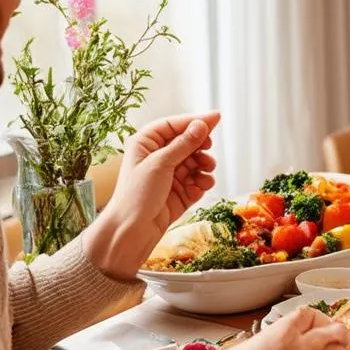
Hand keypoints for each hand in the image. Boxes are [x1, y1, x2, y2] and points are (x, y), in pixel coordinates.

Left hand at [83, 113, 219, 279]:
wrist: (133, 231)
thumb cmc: (136, 195)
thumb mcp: (160, 163)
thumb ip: (184, 144)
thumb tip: (201, 124)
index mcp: (146, 143)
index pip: (174, 125)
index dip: (195, 121)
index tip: (216, 118)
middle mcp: (159, 156)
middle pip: (188, 142)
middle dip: (200, 147)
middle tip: (207, 151)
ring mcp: (171, 174)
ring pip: (197, 162)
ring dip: (204, 166)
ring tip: (205, 173)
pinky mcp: (181, 191)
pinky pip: (198, 181)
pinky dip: (202, 183)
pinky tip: (197, 189)